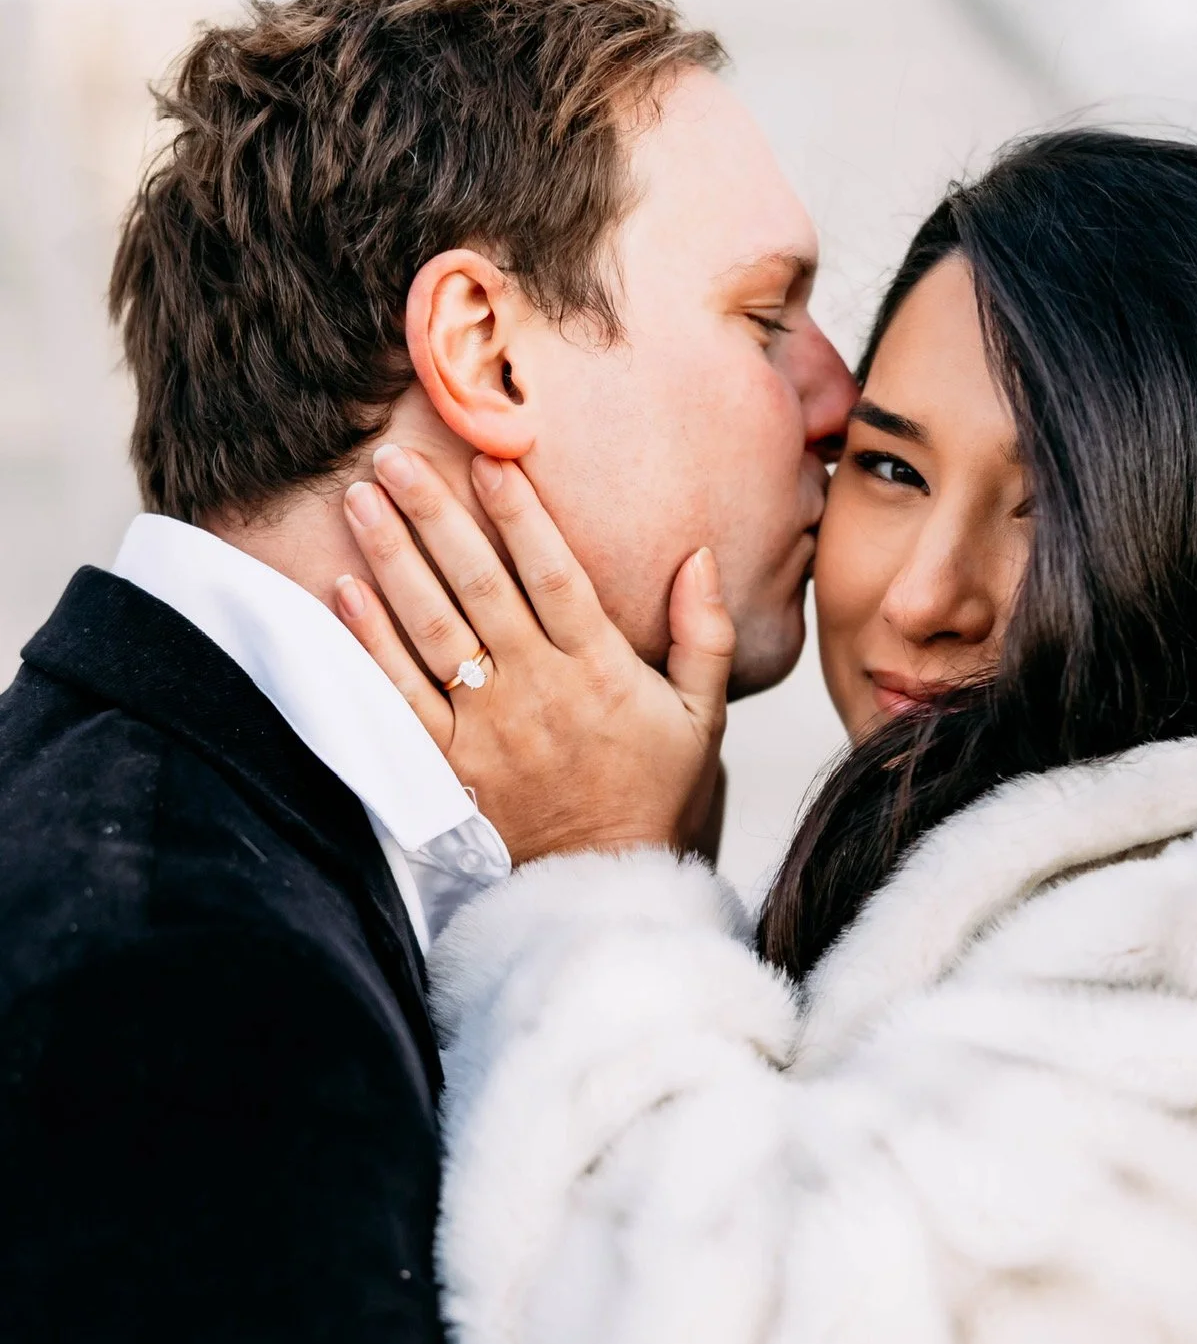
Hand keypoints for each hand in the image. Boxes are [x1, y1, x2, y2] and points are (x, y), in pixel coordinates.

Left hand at [335, 444, 733, 864]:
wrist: (607, 885)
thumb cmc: (655, 792)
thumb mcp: (704, 715)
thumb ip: (704, 634)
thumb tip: (698, 556)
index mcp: (599, 670)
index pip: (554, 574)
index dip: (521, 515)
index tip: (490, 460)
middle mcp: (537, 690)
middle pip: (478, 586)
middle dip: (434, 516)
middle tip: (394, 458)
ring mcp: (488, 728)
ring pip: (431, 629)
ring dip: (391, 560)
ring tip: (359, 500)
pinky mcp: (450, 766)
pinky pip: (402, 696)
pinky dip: (370, 643)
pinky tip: (344, 589)